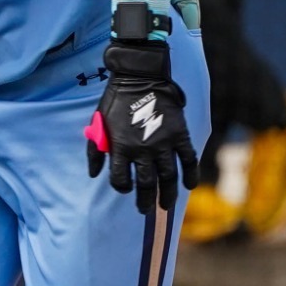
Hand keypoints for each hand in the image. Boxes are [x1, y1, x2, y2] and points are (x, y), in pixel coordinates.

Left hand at [85, 39, 198, 214]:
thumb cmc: (115, 101)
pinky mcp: (179, 134)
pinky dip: (191, 174)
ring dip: (168, 195)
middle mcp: (143, 149)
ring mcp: (163, 143)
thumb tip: (94, 175)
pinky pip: (189, 159)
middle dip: (146, 201)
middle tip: (146, 209)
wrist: (139, 76)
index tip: (127, 189)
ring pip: (168, 177)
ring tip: (166, 206)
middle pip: (147, 184)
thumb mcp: (98, 124)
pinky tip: (189, 185)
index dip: (123, 188)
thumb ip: (95, 151)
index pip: (121, 180)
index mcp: (121, 148)